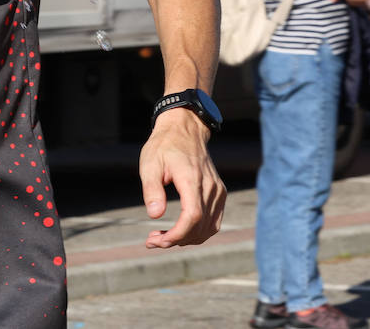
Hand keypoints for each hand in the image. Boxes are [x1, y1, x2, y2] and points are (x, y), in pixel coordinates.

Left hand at [138, 108, 225, 248]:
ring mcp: (217, 190)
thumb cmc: (164, 146)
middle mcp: (210, 186)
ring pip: (208, 228)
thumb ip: (151, 189)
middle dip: (175, 240)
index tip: (157, 240)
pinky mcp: (219, 193)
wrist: (185, 129)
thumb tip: (154, 215)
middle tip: (152, 240)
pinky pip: (213, 221)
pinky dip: (198, 232)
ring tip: (163, 237)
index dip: (176, 234)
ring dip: (186, 239)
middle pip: (199, 226)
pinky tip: (180, 232)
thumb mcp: (150, 163)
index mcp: (192, 179)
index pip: (192, 216)